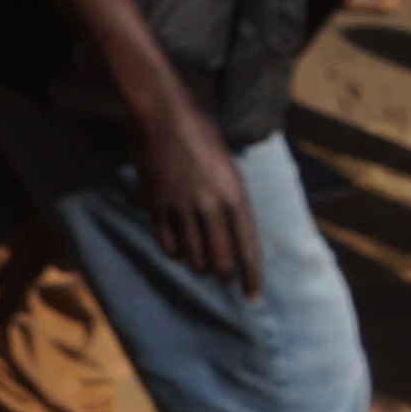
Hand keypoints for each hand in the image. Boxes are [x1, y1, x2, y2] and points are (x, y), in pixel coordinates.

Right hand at [129, 95, 263, 300]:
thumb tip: (233, 224)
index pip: (249, 247)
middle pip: (221, 259)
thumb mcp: (228, 164)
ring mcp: (182, 206)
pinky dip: (174, 253)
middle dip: (224, 277)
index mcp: (235, 194)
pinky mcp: (157, 204)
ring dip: (198, 266)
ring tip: (200, 266)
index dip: (252, 276)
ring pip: (193, 255)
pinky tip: (177, 251)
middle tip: (224, 282)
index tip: (253, 297)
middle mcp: (212, 205)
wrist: (163, 114)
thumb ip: (232, 195)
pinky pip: (167, 242)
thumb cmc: (200, 132)